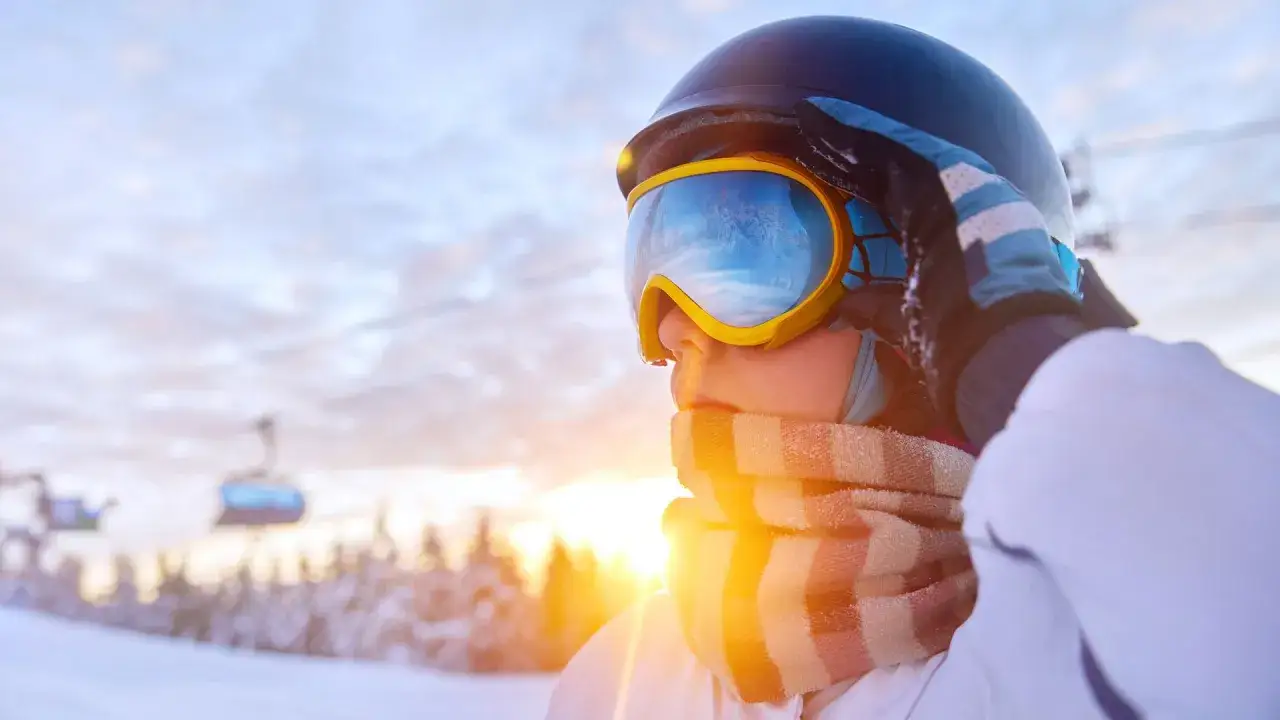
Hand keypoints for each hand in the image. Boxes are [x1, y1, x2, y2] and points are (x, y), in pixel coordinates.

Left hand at [794, 96, 1082, 429]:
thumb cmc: (957, 331)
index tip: (824, 169)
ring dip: (843, 134)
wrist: (994, 327)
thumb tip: (836, 313)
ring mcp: (953, 180)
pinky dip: (853, 128)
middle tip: (807, 134)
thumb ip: (873, 307)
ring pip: (886, 148)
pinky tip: (820, 116)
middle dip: (846, 151)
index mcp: (948, 230)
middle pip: (887, 166)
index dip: (857, 181)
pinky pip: (889, 143)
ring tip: (806, 118)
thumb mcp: (906, 315)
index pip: (892, 196)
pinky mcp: (944, 170)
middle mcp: (955, 197)